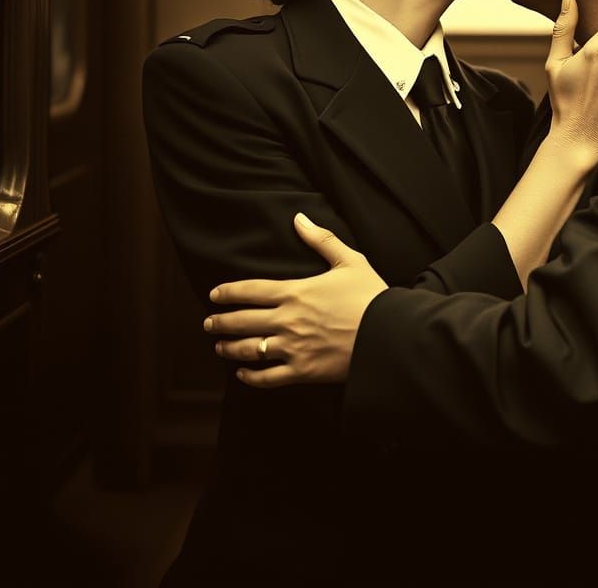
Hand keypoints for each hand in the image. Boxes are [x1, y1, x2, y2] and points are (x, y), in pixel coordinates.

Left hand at [203, 213, 387, 386]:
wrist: (388, 334)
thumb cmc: (370, 295)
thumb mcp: (349, 261)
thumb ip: (321, 240)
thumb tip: (299, 218)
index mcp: (295, 292)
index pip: (250, 290)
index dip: (228, 292)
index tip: (213, 294)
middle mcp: (287, 320)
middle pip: (241, 321)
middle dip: (220, 322)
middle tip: (209, 322)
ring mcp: (292, 348)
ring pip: (248, 350)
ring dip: (229, 348)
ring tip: (219, 346)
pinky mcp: (302, 371)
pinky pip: (267, 377)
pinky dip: (250, 376)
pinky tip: (243, 373)